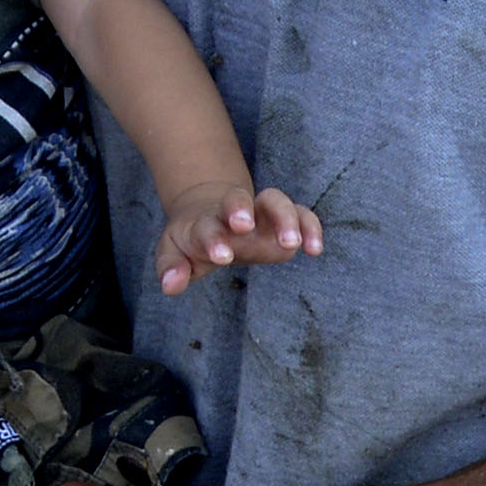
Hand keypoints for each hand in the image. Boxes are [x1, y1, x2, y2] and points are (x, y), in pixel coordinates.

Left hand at [153, 182, 320, 294]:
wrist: (210, 210)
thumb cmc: (192, 239)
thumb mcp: (173, 253)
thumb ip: (171, 268)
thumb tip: (170, 285)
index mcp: (204, 222)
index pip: (207, 227)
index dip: (213, 240)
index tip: (221, 256)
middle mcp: (233, 212)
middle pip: (238, 199)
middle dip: (242, 210)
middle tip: (245, 228)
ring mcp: (260, 213)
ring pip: (274, 201)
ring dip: (283, 218)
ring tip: (291, 244)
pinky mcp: (283, 219)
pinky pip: (301, 215)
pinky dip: (310, 227)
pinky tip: (315, 249)